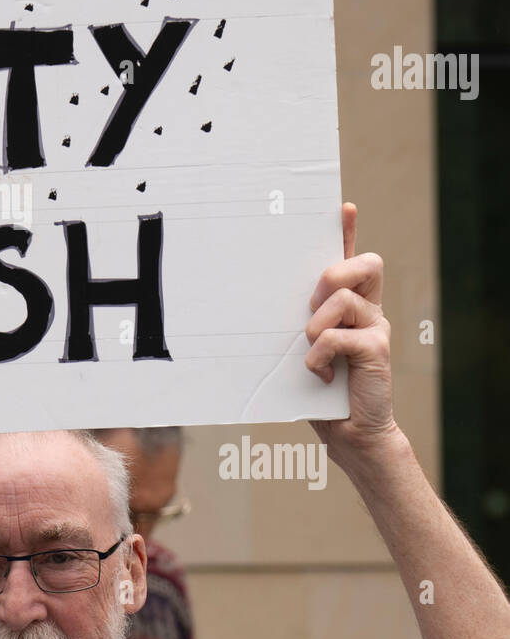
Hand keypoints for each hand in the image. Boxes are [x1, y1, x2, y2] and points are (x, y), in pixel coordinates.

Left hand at [305, 203, 397, 459]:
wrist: (349, 432)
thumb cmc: (319, 388)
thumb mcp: (302, 348)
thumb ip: (297, 322)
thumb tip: (261, 296)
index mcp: (350, 305)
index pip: (353, 258)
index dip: (348, 231)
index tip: (342, 207)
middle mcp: (369, 310)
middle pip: (363, 264)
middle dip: (333, 275)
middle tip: (311, 304)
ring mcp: (376, 328)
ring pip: (343, 300)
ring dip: (315, 325)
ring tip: (309, 351)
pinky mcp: (377, 351)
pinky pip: (339, 337)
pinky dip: (319, 356)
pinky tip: (318, 373)